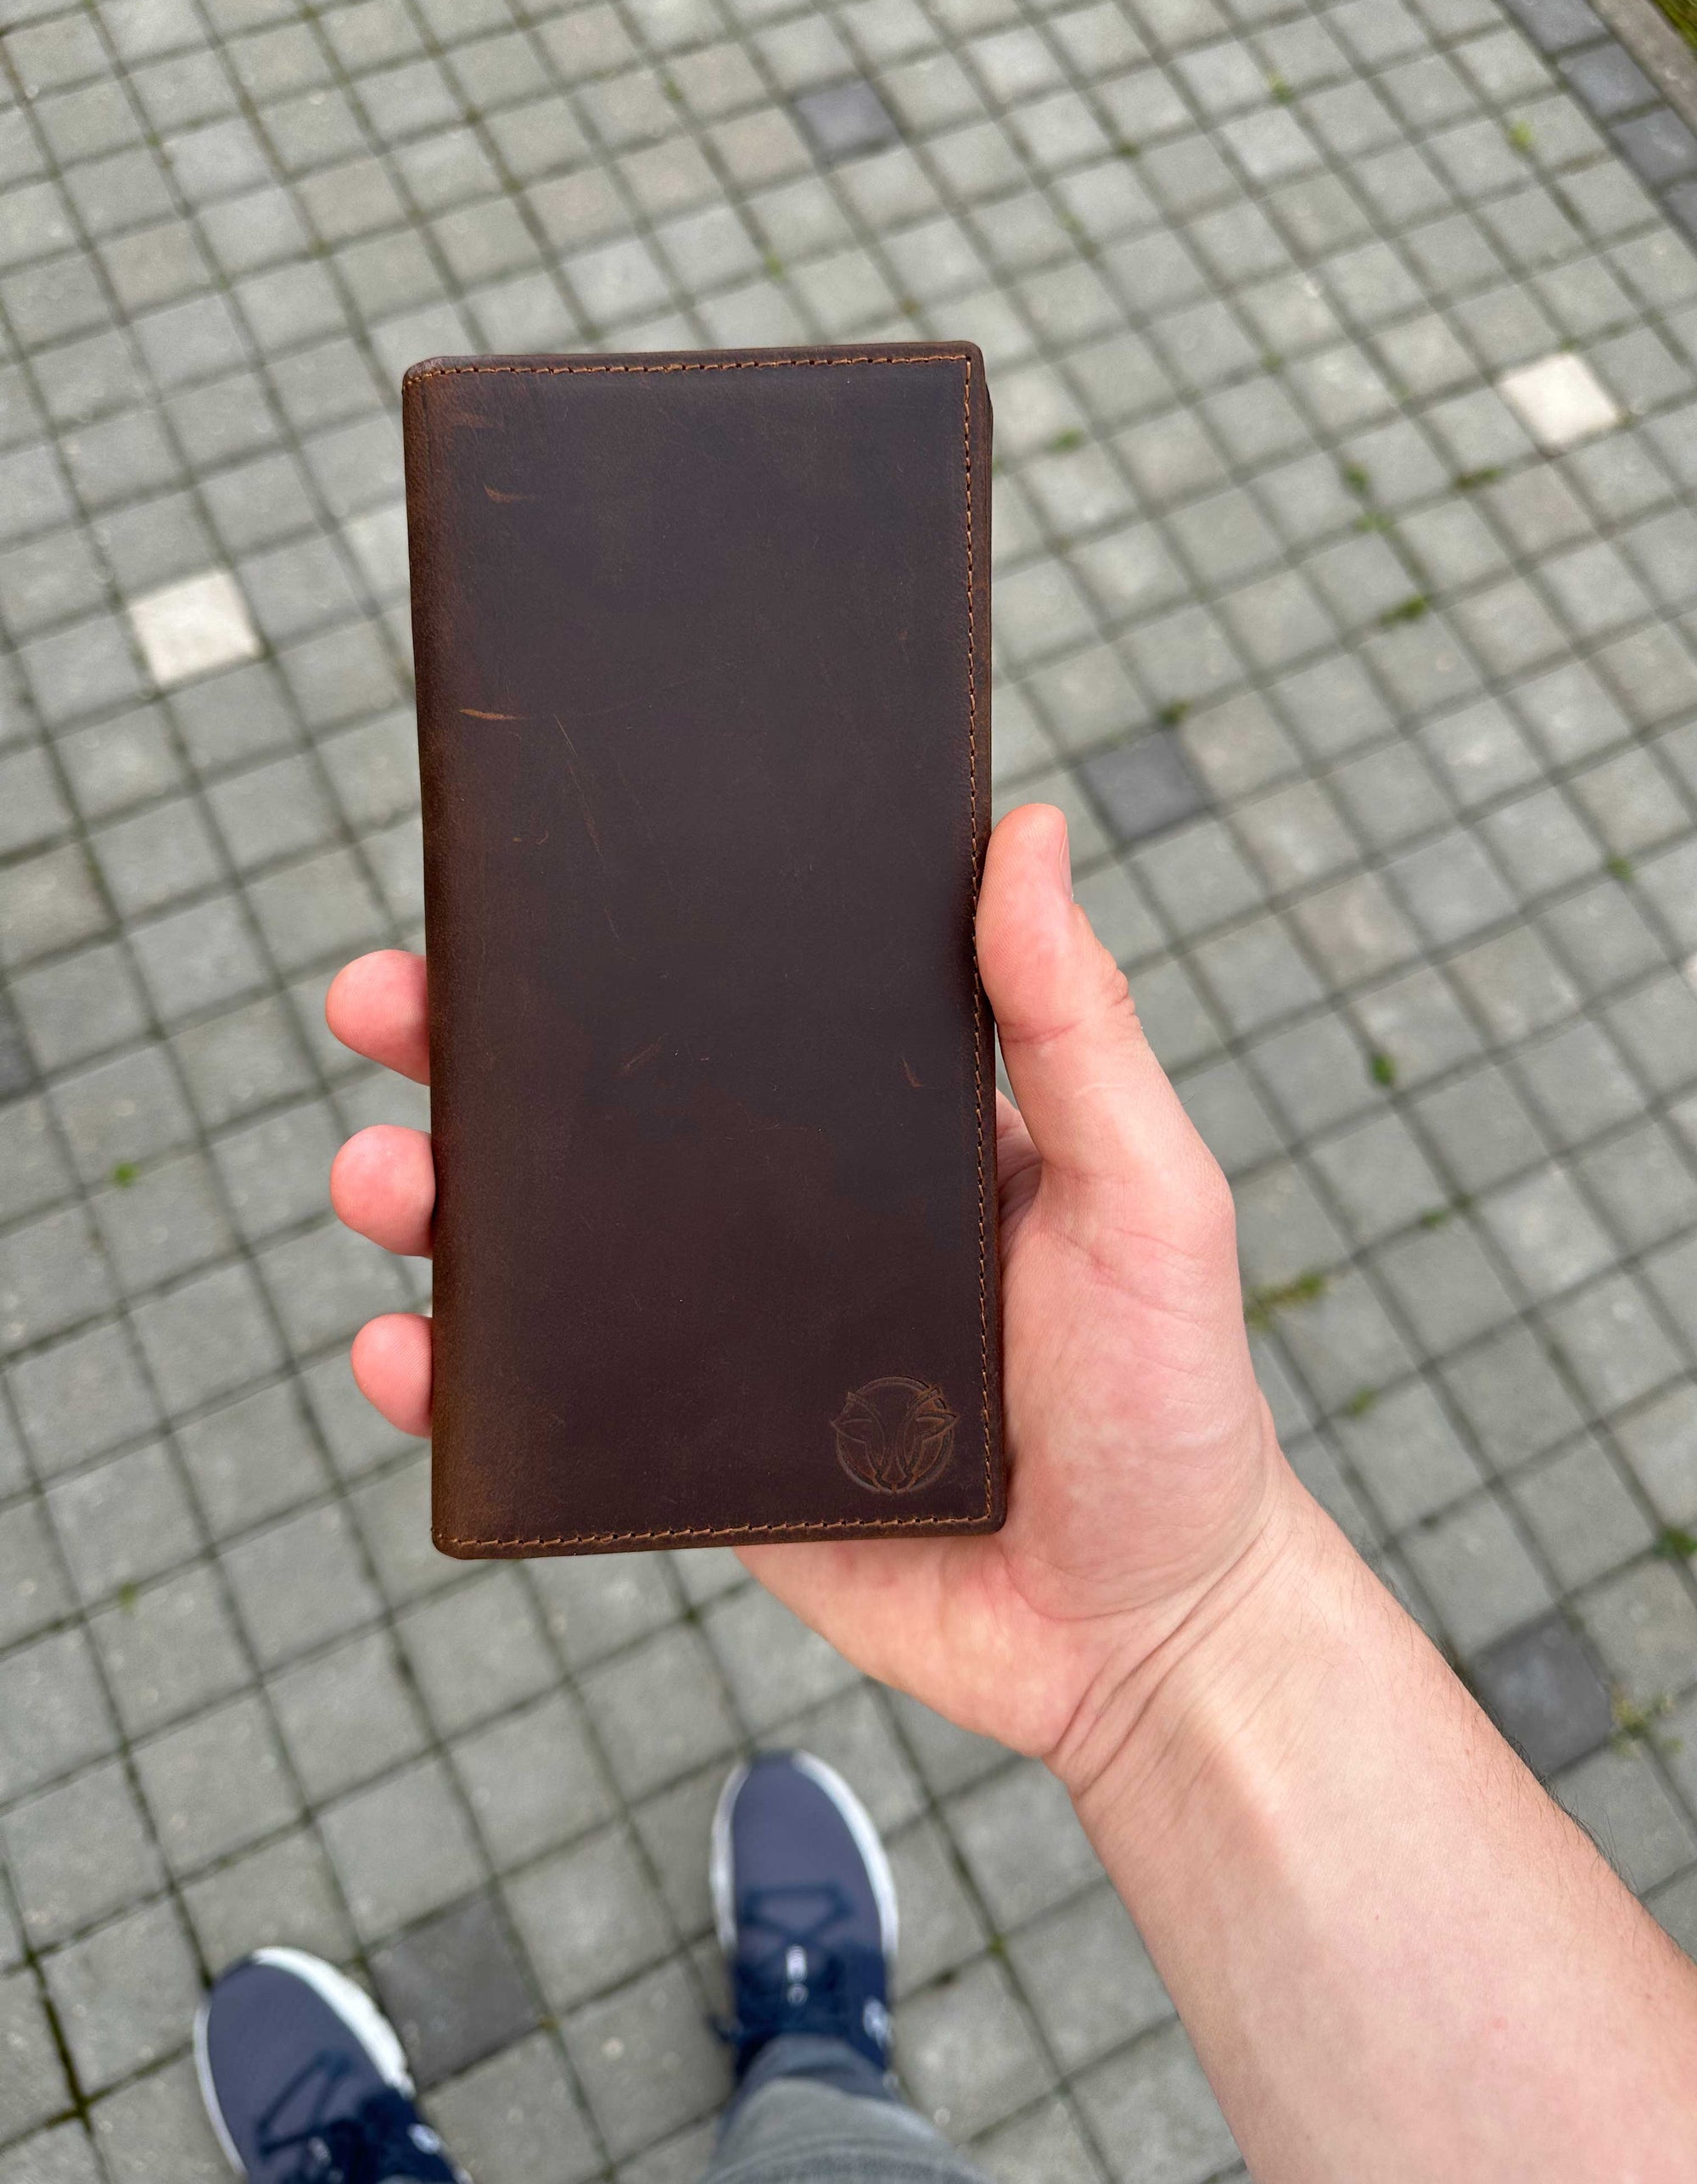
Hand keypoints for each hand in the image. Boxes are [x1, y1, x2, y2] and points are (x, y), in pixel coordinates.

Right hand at [327, 804, 1293, 1781]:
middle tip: (387, 1001)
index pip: (726, 1003)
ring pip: (545, 1249)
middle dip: (474, 1049)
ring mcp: (726, 1337)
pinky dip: (461, 1378)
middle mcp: (785, 1215)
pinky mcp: (691, 1457)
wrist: (1138, 1633)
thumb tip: (1026, 833)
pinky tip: (409, 1353)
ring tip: (384, 1175)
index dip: (620, 943)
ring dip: (436, 1197)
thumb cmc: (1168, 1403)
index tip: (520, 880)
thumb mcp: (1148, 1194)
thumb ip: (1081, 1030)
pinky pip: (548, 1404)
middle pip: (598, 1113)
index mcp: (879, 1125)